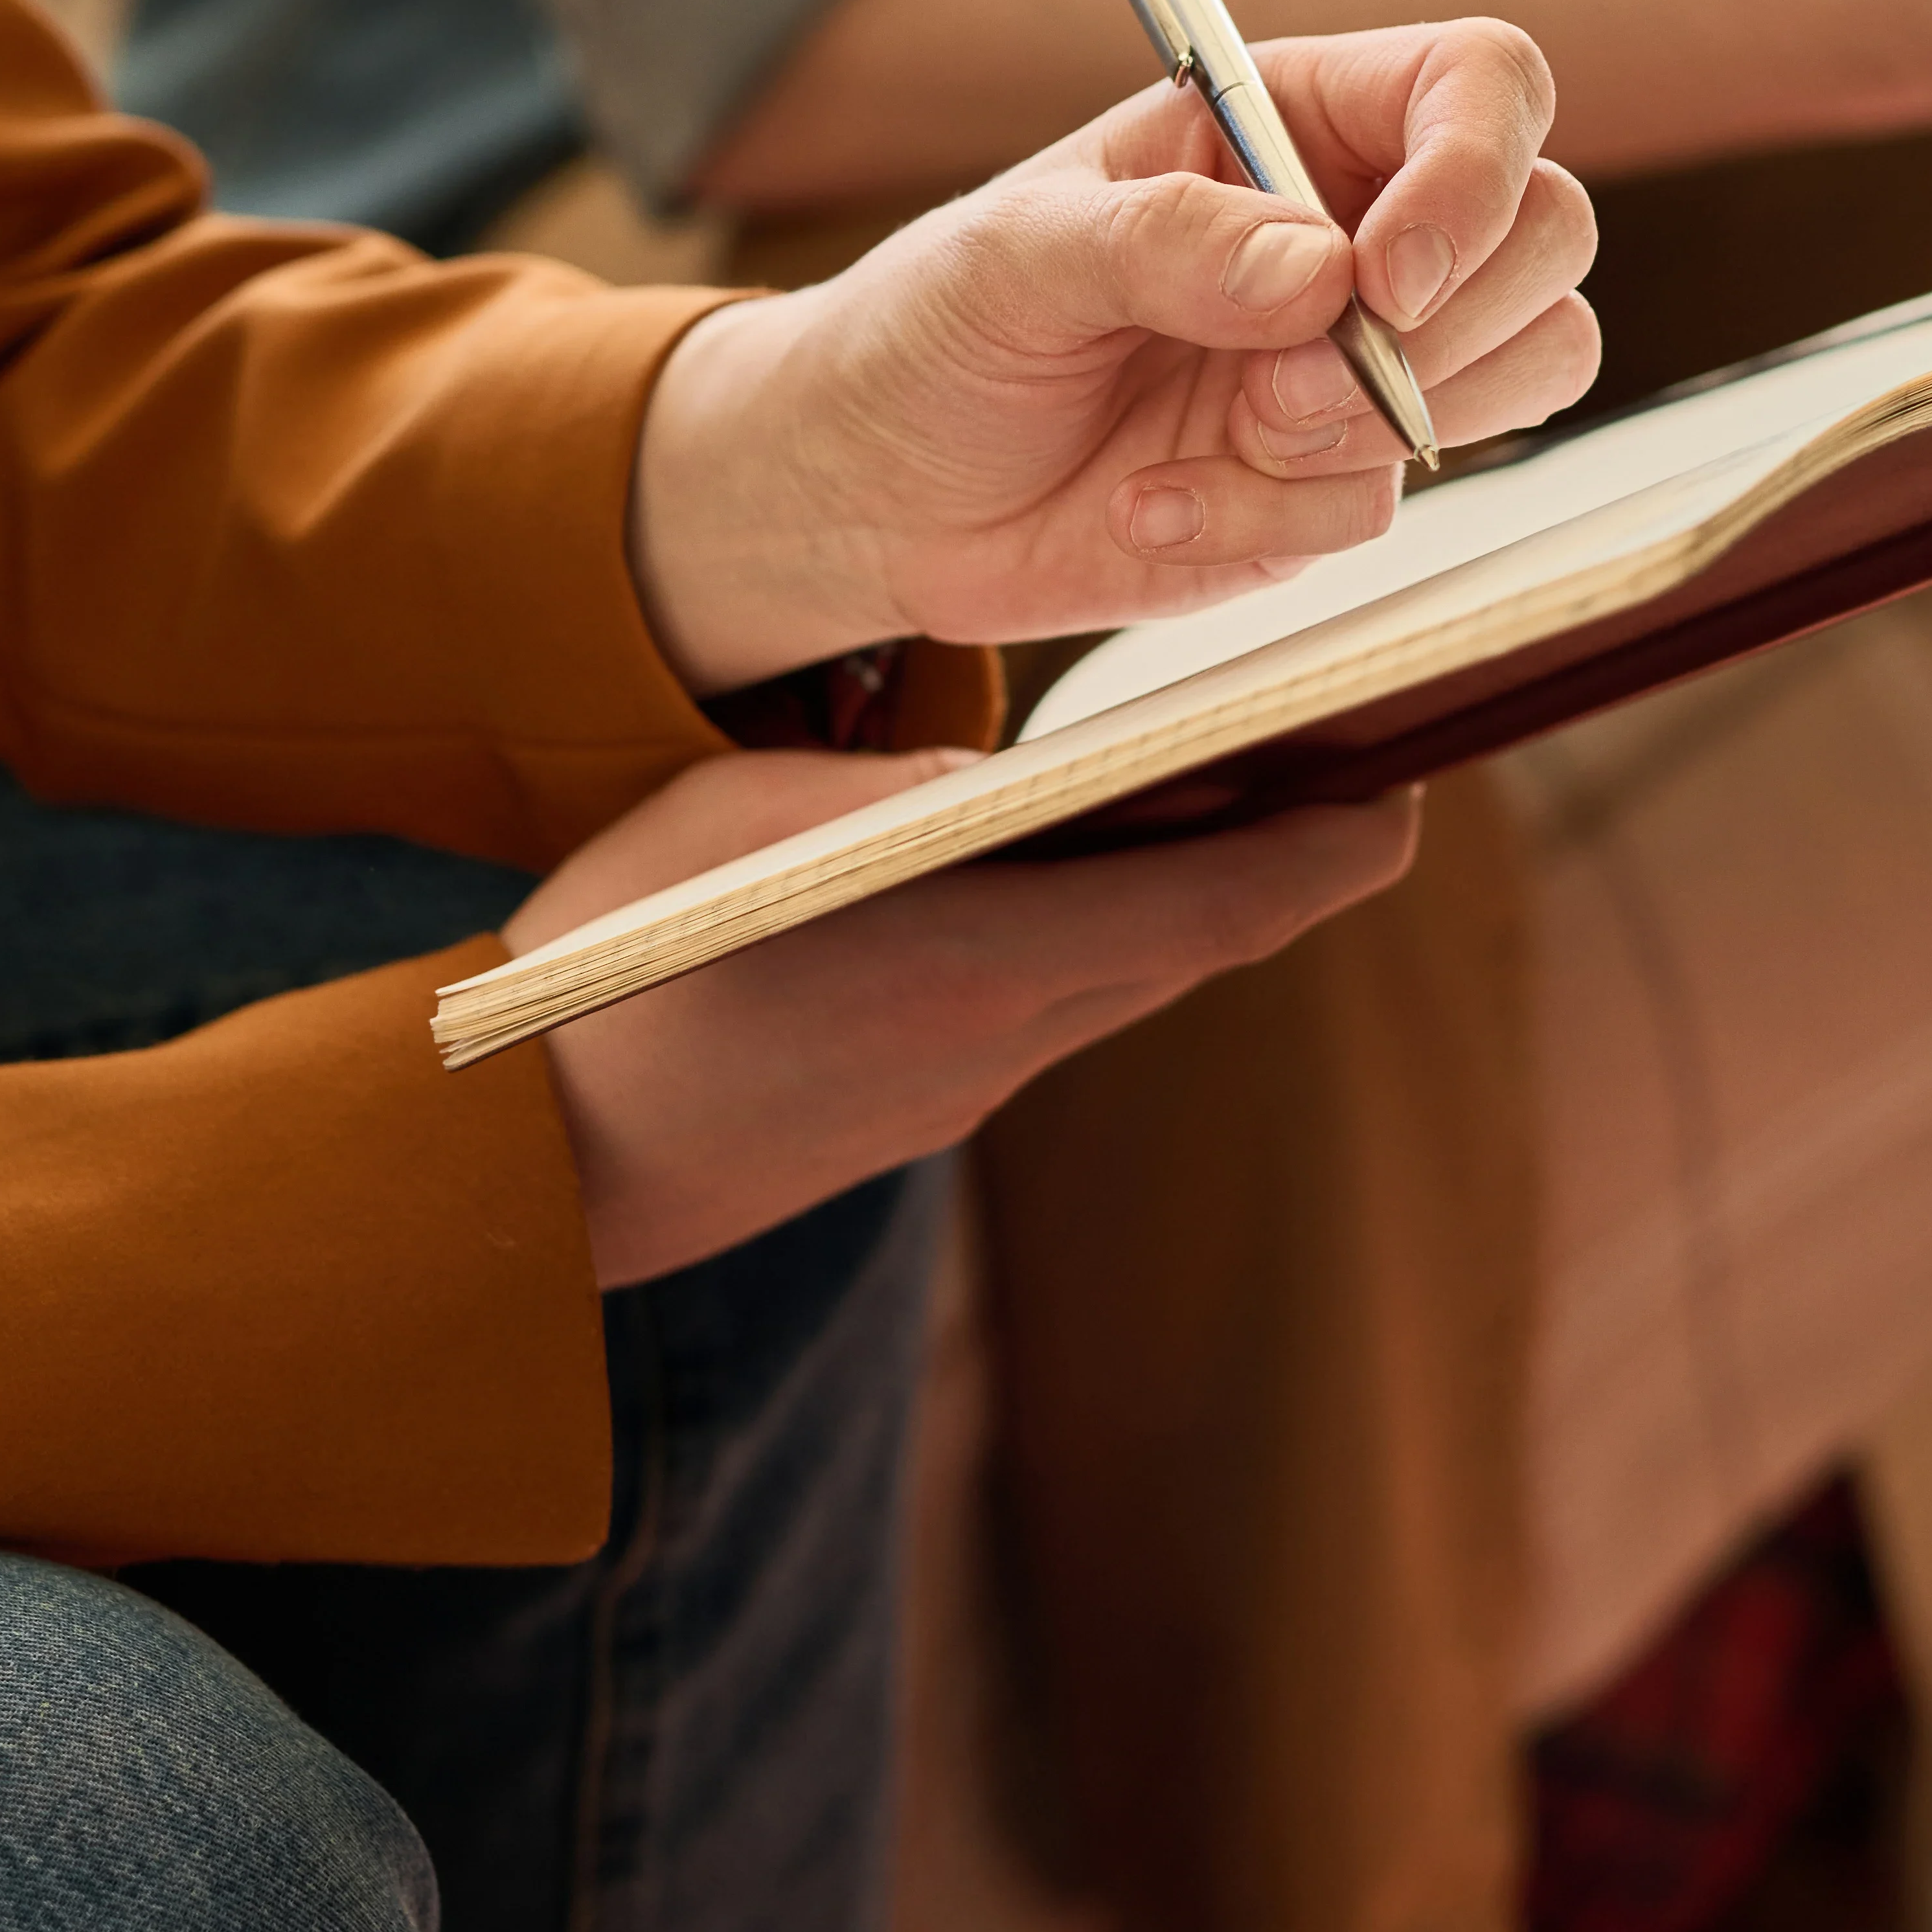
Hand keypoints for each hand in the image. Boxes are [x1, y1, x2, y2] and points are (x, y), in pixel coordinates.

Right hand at [519, 749, 1421, 1281]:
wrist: (526, 1166)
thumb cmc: (616, 968)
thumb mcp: (748, 820)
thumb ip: (893, 787)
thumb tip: (1002, 781)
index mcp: (987, 964)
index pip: (1227, 910)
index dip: (1334, 853)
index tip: (1405, 792)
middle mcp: (1001, 1046)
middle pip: (1189, 949)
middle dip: (1270, 862)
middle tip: (1333, 765)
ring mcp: (956, 1097)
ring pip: (1113, 985)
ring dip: (1169, 903)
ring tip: (1203, 803)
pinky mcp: (906, 1124)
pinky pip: (1032, 1018)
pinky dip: (1077, 945)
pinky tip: (1047, 884)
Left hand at [624, 20, 1597, 690]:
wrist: (884, 495)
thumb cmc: (935, 330)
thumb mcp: (1014, 255)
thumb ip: (1165, 242)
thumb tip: (1323, 273)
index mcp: (1295, 117)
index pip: (1482, 86)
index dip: (1474, 172)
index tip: (1386, 277)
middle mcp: (1362, 226)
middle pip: (1547, 235)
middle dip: (1444, 332)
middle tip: (1276, 393)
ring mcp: (1368, 361)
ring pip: (1527, 372)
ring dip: (1373, 431)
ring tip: (1220, 439)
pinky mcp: (1339, 482)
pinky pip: (1390, 506)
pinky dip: (1269, 523)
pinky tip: (1150, 507)